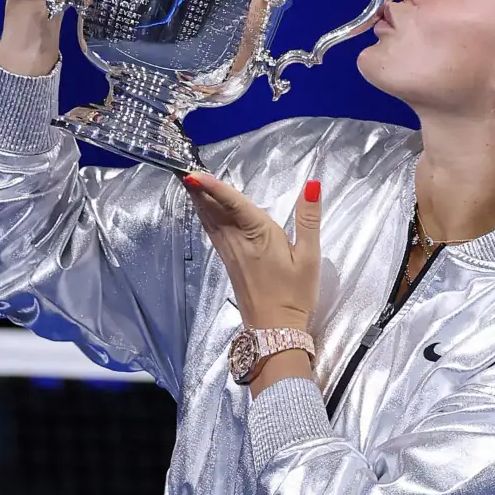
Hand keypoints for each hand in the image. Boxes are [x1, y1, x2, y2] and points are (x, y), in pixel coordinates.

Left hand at [186, 174, 321, 331]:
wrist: (275, 328)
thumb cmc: (294, 294)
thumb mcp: (309, 256)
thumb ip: (308, 219)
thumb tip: (312, 186)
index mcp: (258, 235)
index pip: (234, 204)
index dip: (215, 187)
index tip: (194, 173)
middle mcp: (238, 240)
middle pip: (213, 209)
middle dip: (198, 188)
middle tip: (183, 166)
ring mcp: (229, 251)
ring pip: (209, 219)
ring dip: (198, 199)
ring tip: (187, 180)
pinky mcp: (228, 259)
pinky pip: (212, 230)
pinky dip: (204, 214)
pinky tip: (202, 208)